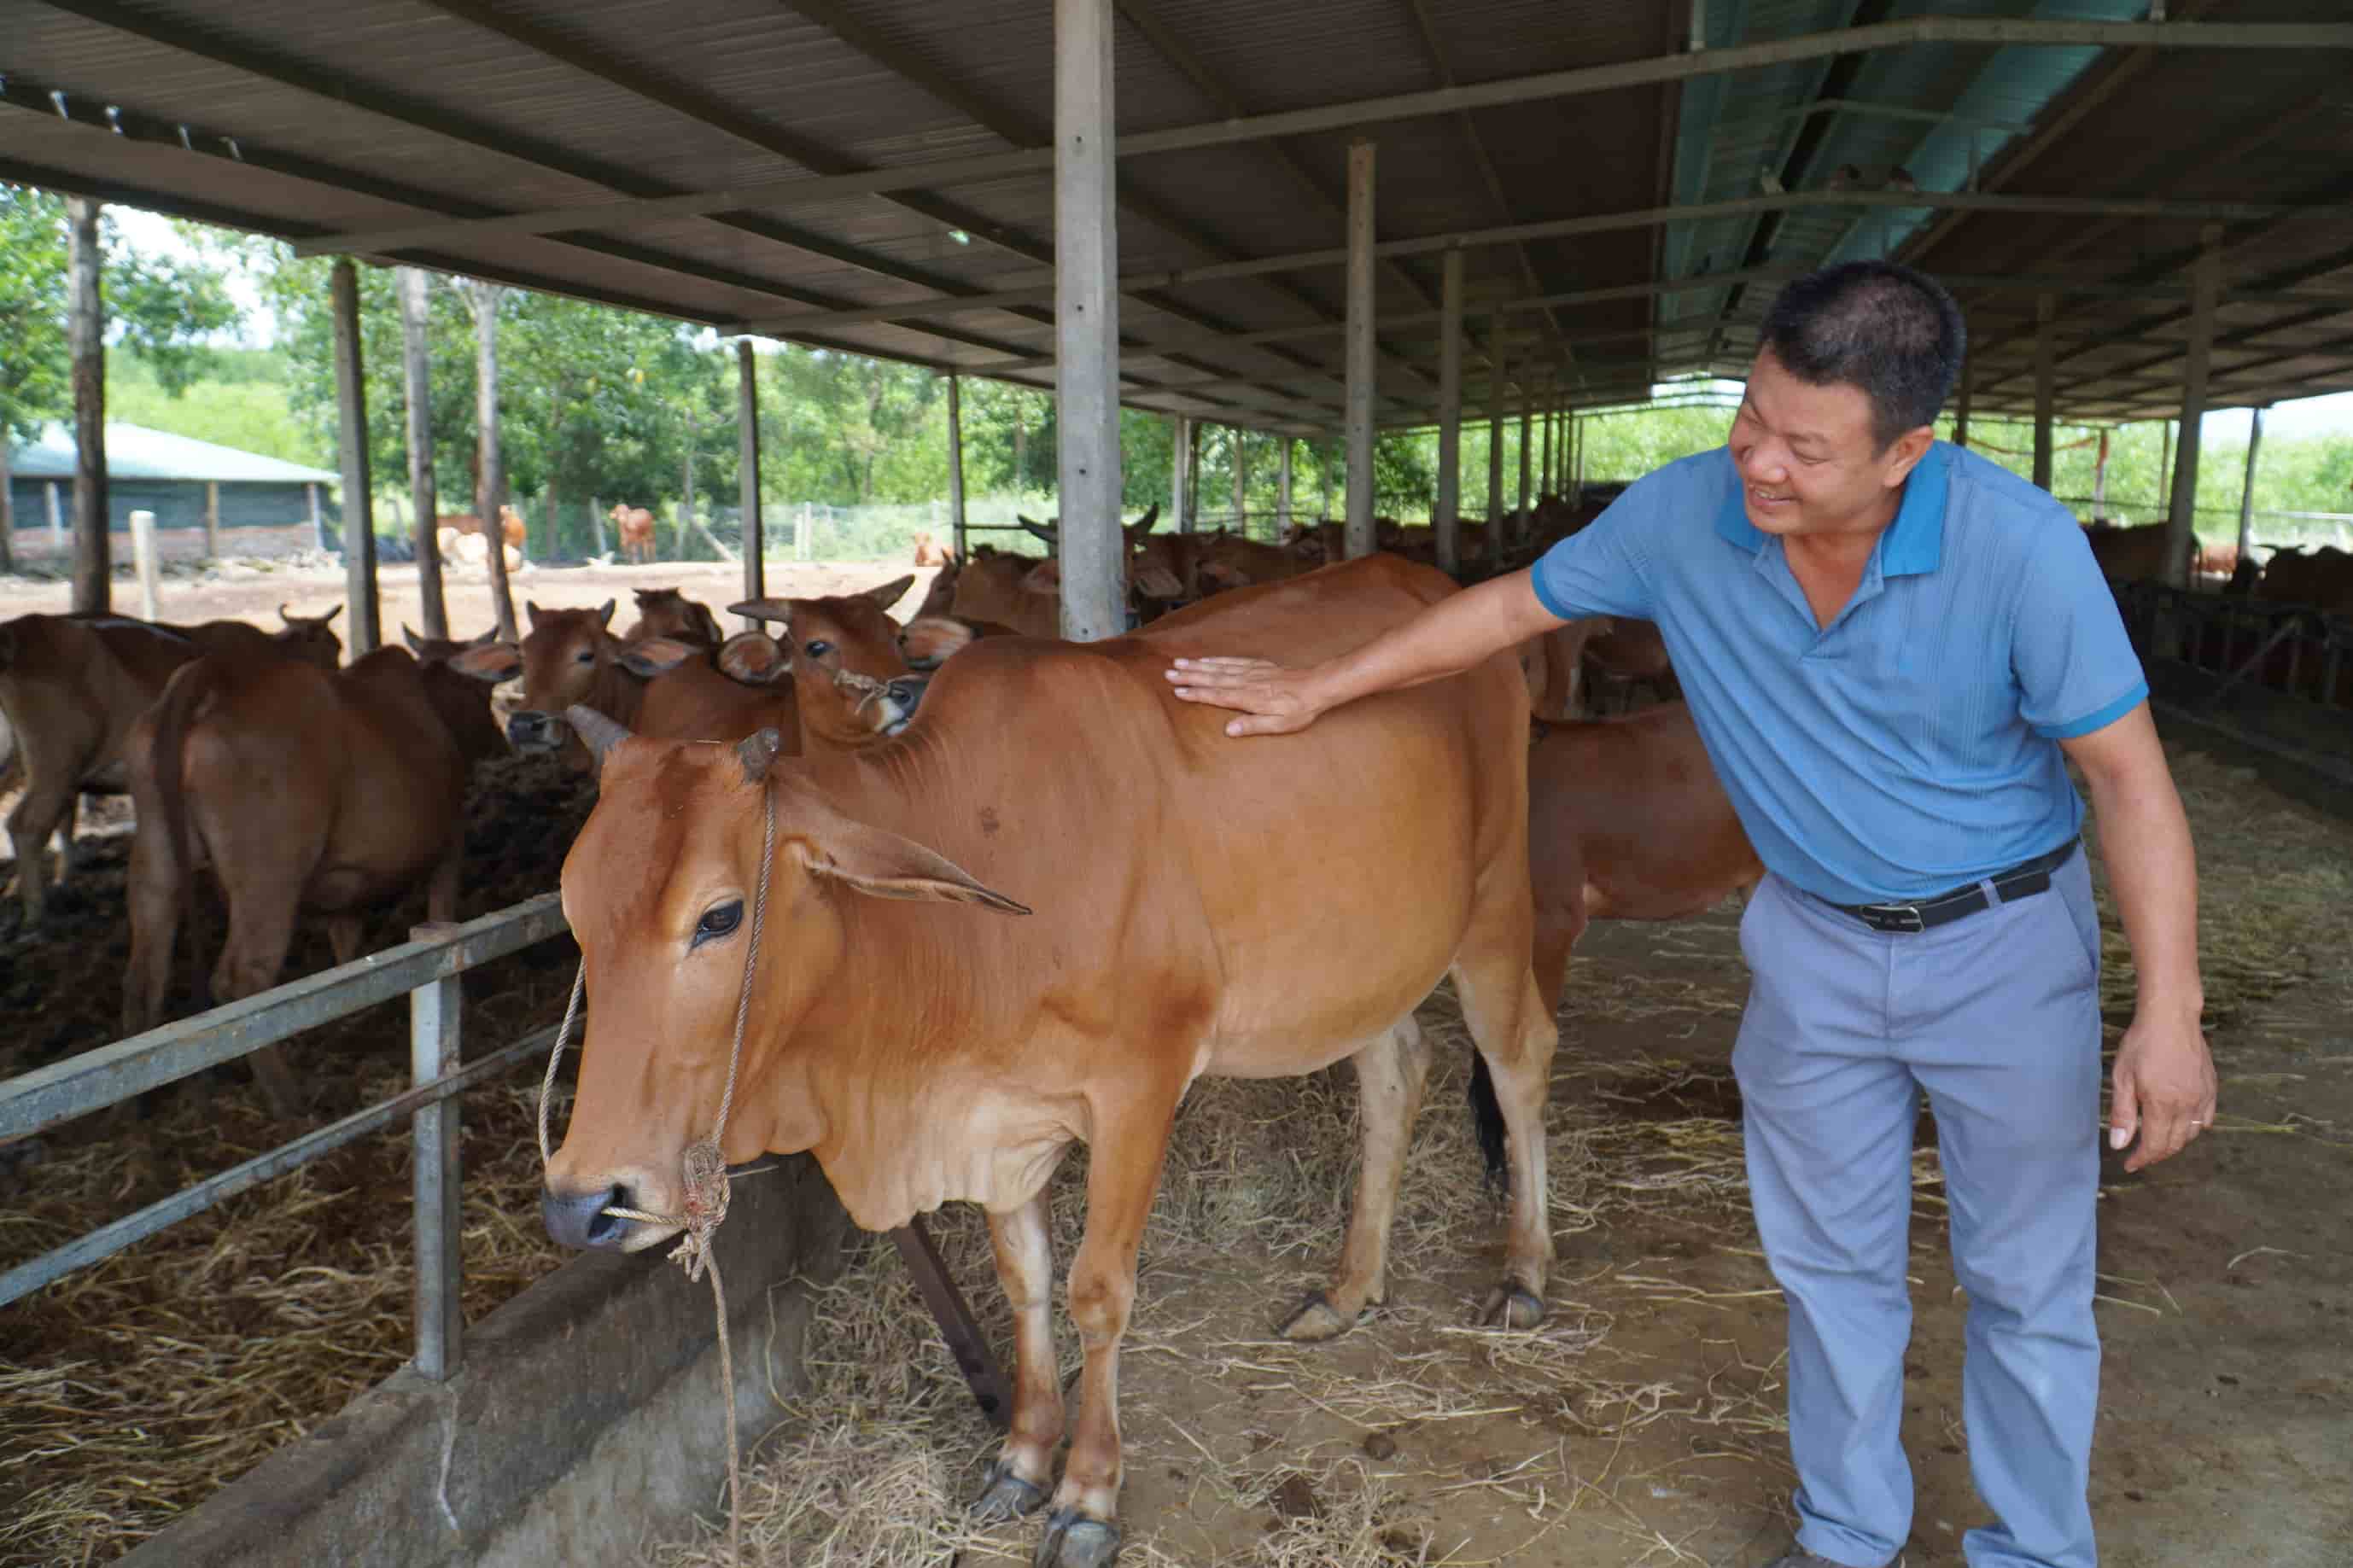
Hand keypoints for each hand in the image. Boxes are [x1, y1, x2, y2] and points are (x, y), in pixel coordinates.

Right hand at [1165, 656, 1324, 736]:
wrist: (1317, 686)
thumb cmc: (1299, 709)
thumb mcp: (1279, 725)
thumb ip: (1253, 726)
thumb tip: (1229, 730)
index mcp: (1249, 698)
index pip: (1217, 696)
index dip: (1196, 694)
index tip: (1177, 692)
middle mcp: (1246, 682)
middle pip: (1213, 678)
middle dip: (1189, 676)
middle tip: (1168, 674)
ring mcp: (1251, 671)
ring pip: (1219, 667)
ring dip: (1198, 666)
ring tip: (1178, 663)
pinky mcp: (1258, 665)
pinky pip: (1232, 661)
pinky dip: (1216, 659)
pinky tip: (1205, 659)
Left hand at [2108, 1007, 2216, 1171]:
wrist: (2172, 1017)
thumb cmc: (2142, 1044)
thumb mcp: (2122, 1077)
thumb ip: (2123, 1114)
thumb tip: (2120, 1145)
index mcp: (2163, 1105)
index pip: (2155, 1145)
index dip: (2141, 1159)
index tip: (2129, 1165)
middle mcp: (2187, 1105)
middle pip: (2174, 1144)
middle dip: (2156, 1155)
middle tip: (2140, 1157)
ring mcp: (2203, 1097)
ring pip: (2192, 1134)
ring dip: (2175, 1144)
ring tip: (2158, 1143)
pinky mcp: (2211, 1088)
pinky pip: (2207, 1119)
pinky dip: (2195, 1129)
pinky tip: (2183, 1126)